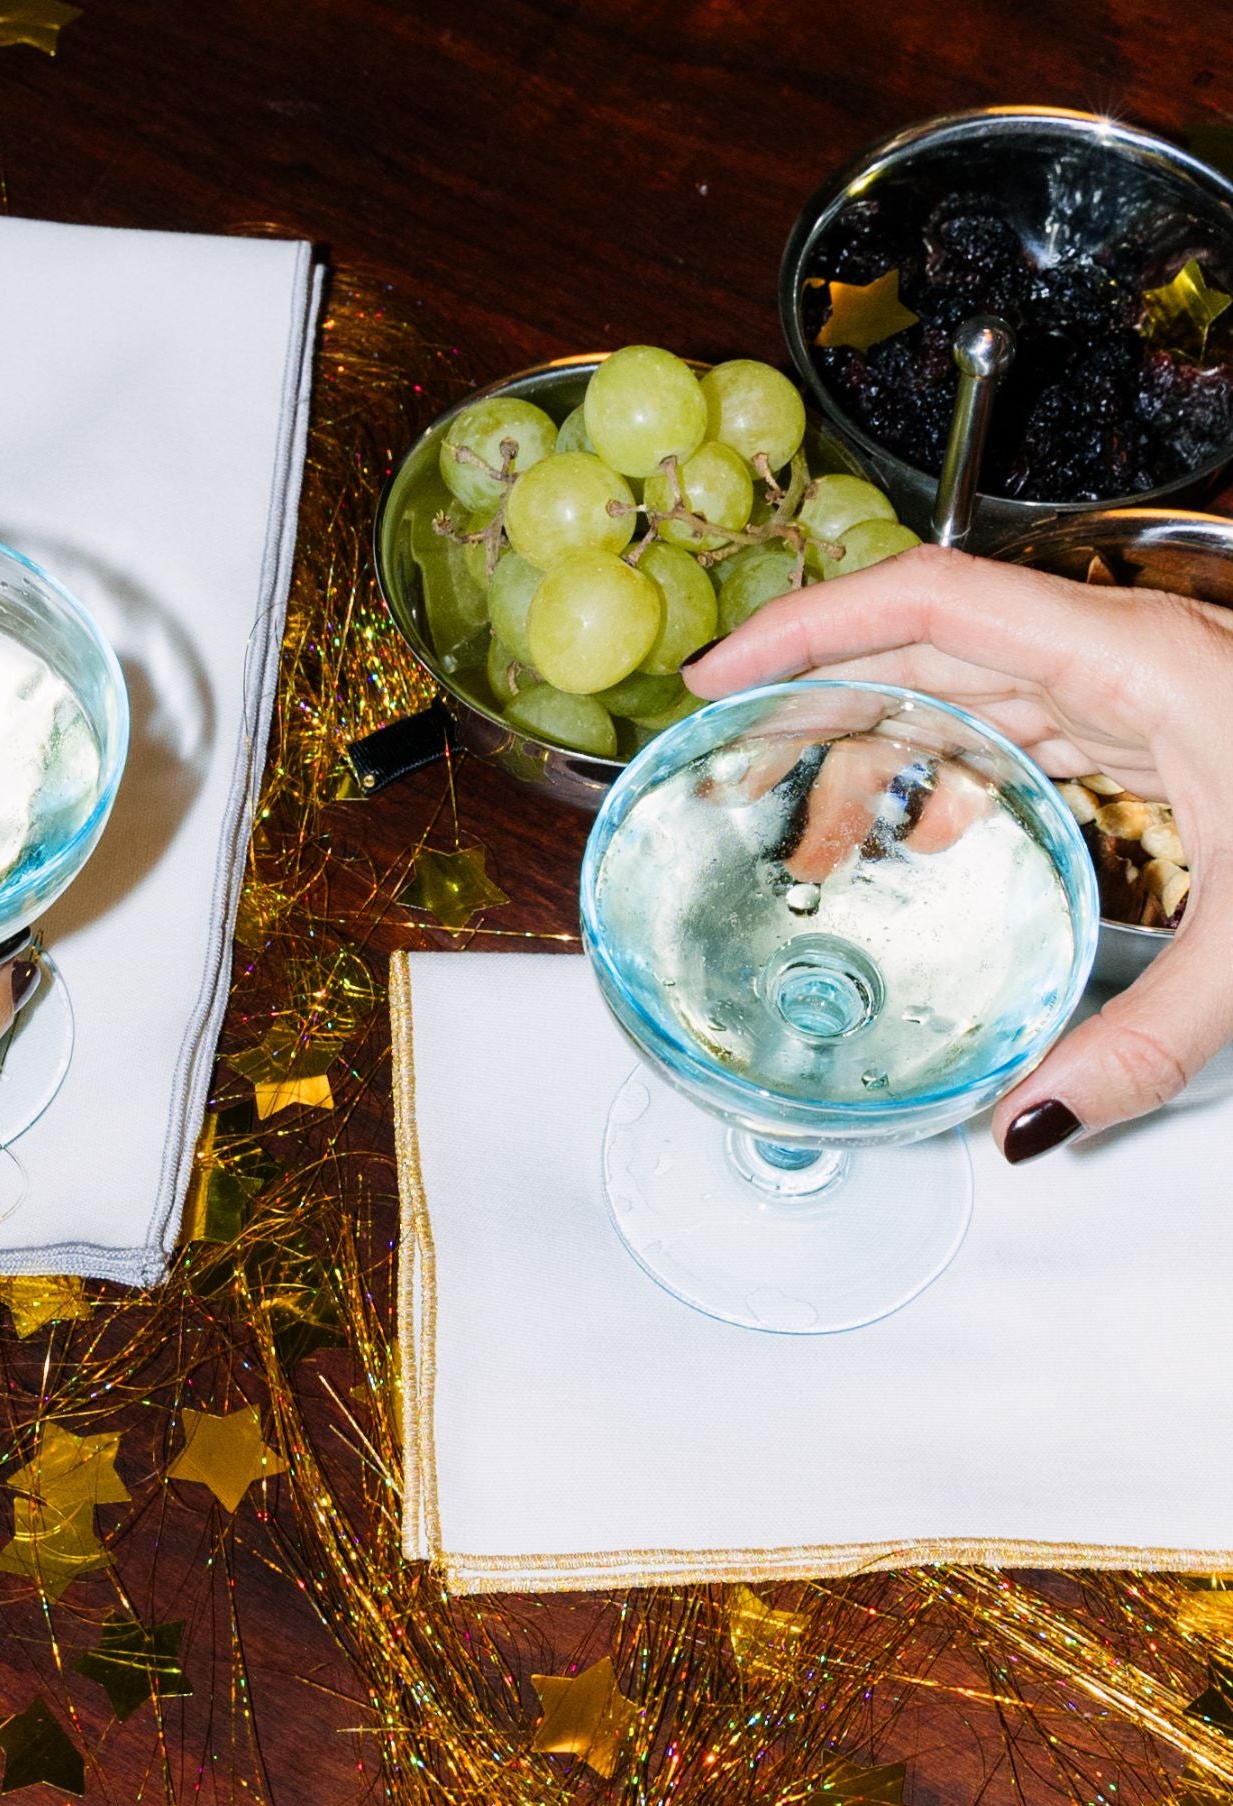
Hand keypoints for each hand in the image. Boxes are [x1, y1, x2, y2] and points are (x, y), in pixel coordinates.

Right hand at [684, 546, 1232, 1158]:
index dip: (806, 623)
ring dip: (875, 741)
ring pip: (970, 685)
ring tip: (802, 821)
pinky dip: (950, 768)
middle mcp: (1132, 656)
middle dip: (814, 697)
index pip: (930, 600)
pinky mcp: (1163, 725)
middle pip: (927, 644)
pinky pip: (1022, 724)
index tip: (722, 670)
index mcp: (1140, 665)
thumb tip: (1022, 1125)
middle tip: (726, 763)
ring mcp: (1147, 686)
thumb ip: (1139, 1048)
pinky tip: (921, 831)